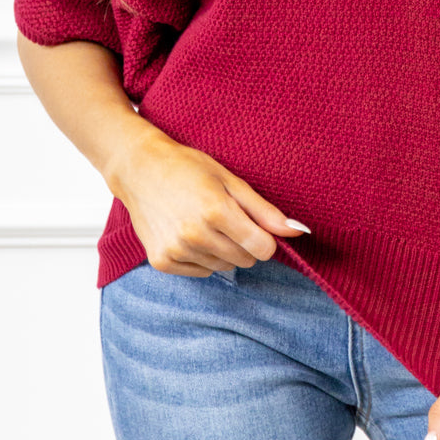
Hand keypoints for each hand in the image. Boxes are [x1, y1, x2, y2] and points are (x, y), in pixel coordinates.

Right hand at [111, 127, 311, 276]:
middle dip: (245, 243)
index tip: (256, 225)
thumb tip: (298, 231)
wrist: (140, 170)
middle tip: (227, 218)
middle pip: (245, 260)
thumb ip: (265, 210)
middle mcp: (195, 235)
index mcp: (216, 211)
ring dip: (223, 250)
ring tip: (204, 222)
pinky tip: (189, 233)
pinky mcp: (162, 262)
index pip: (263, 249)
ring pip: (224, 267)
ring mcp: (176, 250)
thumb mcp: (230, 180)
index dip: (266, 238)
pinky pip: (201, 271)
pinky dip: (202, 257)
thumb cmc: (189, 168)